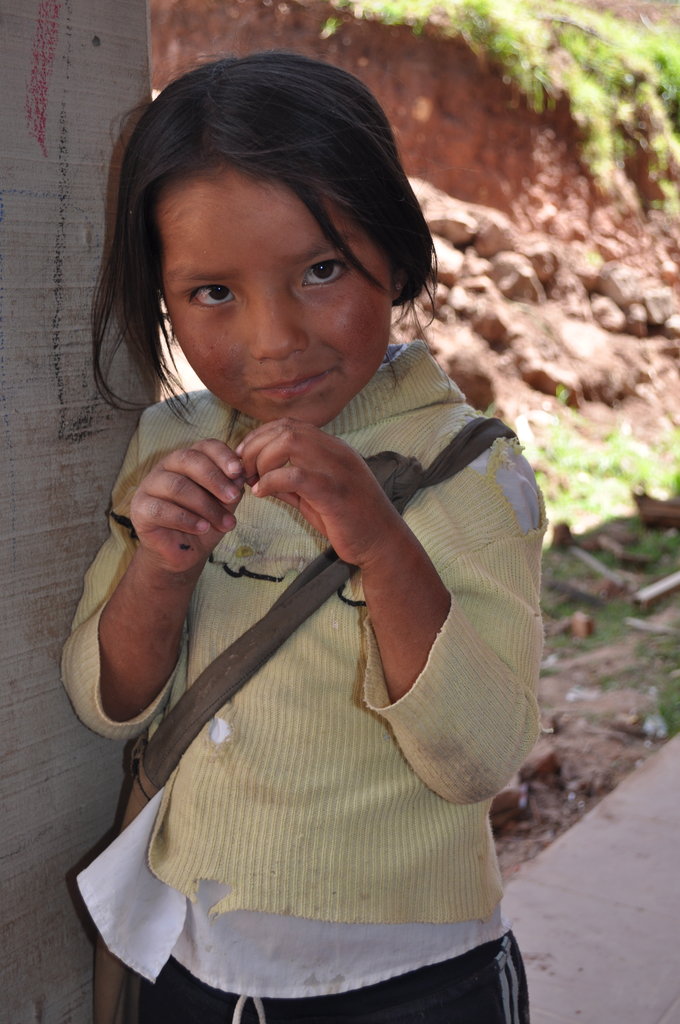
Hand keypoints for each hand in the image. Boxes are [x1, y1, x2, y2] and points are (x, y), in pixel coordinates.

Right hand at [129, 438, 244, 572]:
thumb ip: (230, 490)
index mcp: (189, 460)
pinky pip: (161, 509)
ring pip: (177, 486)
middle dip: (214, 478)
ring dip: (205, 505)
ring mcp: (150, 485)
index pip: (204, 446)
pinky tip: (203, 528)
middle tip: (233, 497)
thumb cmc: (204, 524)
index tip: (238, 471)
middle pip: (188, 460)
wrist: (182, 554)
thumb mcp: (223, 506)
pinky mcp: (139, 508)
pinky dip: (186, 519)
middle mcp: (167, 467)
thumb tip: (238, 478)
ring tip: (224, 523)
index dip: (222, 455)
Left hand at [236, 419, 403, 566]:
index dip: (261, 436)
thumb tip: (262, 480)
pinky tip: (262, 494)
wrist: (383, 543)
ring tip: (254, 482)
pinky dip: (271, 481)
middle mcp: (335, 451)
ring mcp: (336, 469)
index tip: (244, 456)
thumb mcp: (316, 497)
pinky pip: (294, 475)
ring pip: (289, 442)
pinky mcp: (333, 492)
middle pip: (285, 429)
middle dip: (255, 447)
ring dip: (262, 460)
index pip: (290, 425)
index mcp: (332, 448)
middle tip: (244, 472)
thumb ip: (291, 485)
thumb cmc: (350, 521)